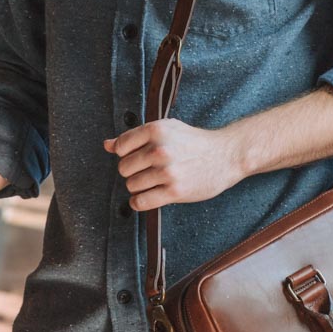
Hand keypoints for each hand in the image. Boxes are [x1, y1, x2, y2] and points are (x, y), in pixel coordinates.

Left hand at [104, 118, 244, 211]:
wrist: (225, 156)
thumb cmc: (194, 142)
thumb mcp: (167, 129)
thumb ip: (136, 136)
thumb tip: (107, 145)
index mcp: (156, 130)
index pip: (120, 147)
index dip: (126, 154)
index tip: (139, 156)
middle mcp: (160, 149)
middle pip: (124, 168)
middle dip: (133, 171)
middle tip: (148, 170)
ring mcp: (167, 171)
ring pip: (132, 186)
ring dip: (139, 187)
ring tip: (154, 182)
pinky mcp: (174, 191)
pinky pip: (141, 202)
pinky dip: (140, 202)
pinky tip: (149, 196)